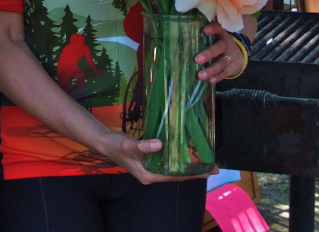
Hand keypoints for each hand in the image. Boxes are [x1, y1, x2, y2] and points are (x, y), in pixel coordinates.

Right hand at [94, 129, 216, 184]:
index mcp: (149, 175)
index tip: (209, 171)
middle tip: (213, 166)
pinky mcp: (150, 160)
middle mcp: (152, 174)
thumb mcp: (129, 146)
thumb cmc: (116, 146)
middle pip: (177, 174)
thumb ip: (144, 146)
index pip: (175, 176)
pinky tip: (186, 152)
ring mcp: (151, 168)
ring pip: (174, 169)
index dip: (193, 174)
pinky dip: (178, 158)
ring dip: (188, 165)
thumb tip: (160, 145)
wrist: (105, 142)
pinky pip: (168, 162)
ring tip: (204, 160)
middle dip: (195, 171)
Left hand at [194, 17, 253, 82]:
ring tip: (200, 75)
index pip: (219, 29)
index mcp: (221, 34)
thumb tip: (181, 37)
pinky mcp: (233, 67)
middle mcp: (227, 44)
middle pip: (220, 47)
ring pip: (222, 62)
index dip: (214, 29)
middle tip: (197, 60)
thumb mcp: (215, 38)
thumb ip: (203, 37)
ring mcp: (231, 56)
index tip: (205, 30)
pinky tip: (210, 80)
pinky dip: (218, 77)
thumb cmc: (218, 45)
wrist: (238, 56)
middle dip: (209, 54)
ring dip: (211, 70)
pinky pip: (225, 72)